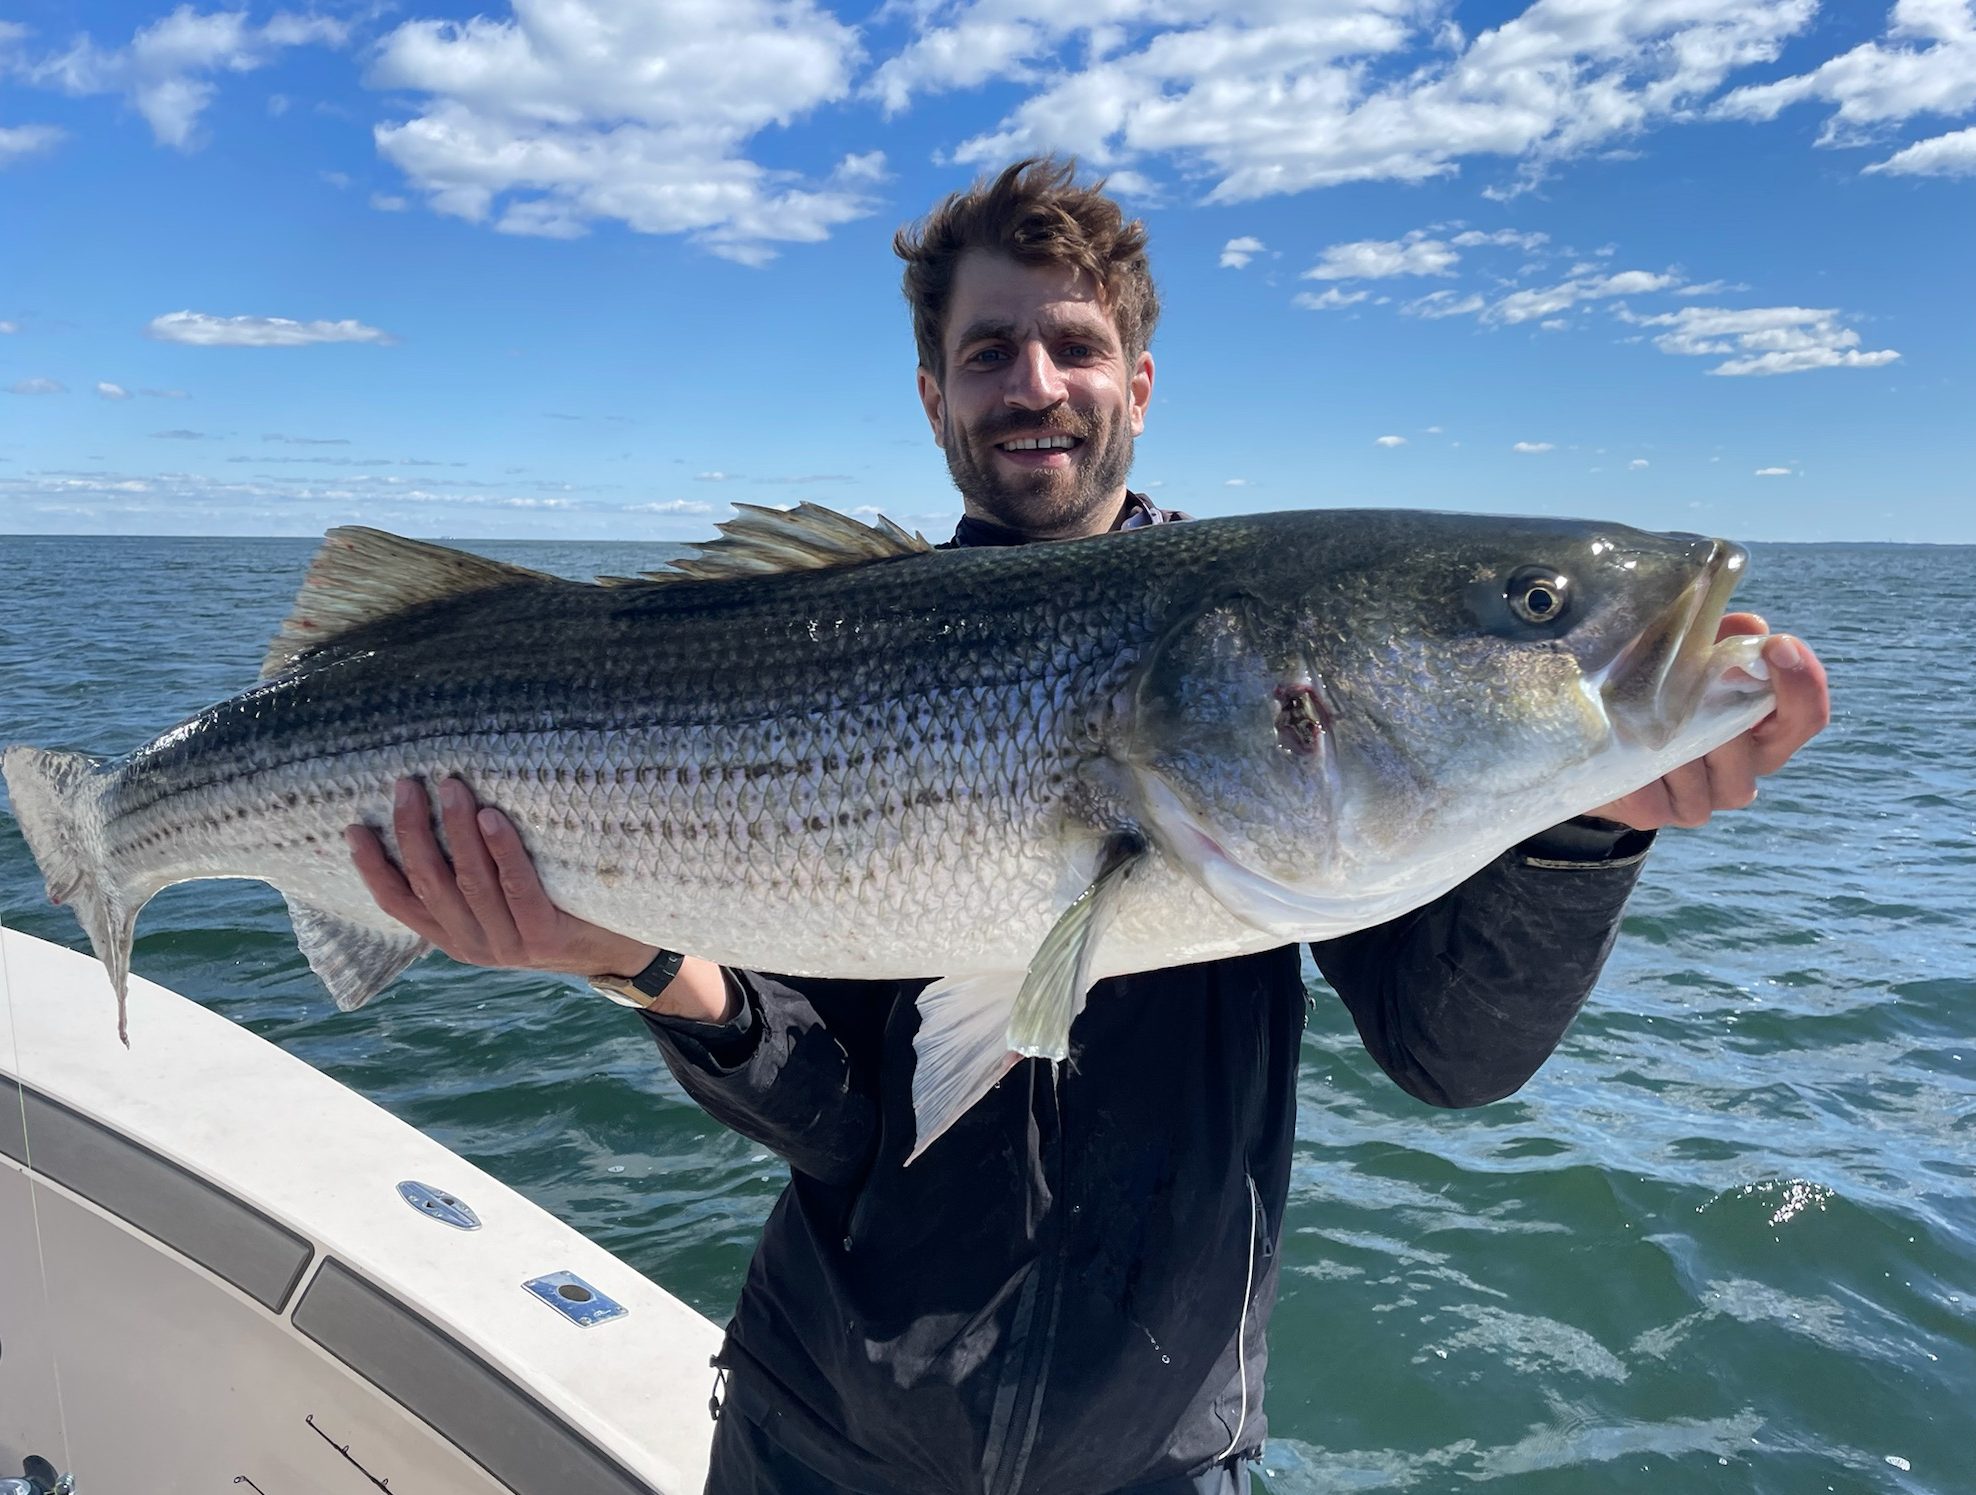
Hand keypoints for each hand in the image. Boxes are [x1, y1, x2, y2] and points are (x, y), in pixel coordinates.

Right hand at [346, 776, 659, 978]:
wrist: (618, 952)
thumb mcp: (503, 903)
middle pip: (429, 884)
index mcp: (454, 938)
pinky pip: (517, 887)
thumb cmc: (555, 910)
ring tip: (448, 786)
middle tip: (407, 785)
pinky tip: (492, 816)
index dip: (372, 868)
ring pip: (469, 882)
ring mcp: (509, 945)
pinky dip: (501, 850)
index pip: (399, 904)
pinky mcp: (545, 937)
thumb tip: (437, 810)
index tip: (354, 827)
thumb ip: (470, 877)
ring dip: (454, 829)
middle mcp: (474, 945)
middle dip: (412, 831)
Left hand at [1590, 615, 1830, 830]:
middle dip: (1720, 710)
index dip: (1802, 683)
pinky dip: (1632, 761)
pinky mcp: (1654, 814)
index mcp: (1761, 735)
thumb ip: (1721, 638)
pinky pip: (1651, 790)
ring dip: (1668, 735)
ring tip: (1638, 707)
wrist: (1590, 738)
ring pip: (1699, 772)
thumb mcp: (1685, 654)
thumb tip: (1751, 627)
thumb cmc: (1651, 687)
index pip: (1805, 717)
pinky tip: (1619, 742)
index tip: (1778, 646)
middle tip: (1690, 676)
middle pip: (1753, 753)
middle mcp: (1739, 774)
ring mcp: (1698, 802)